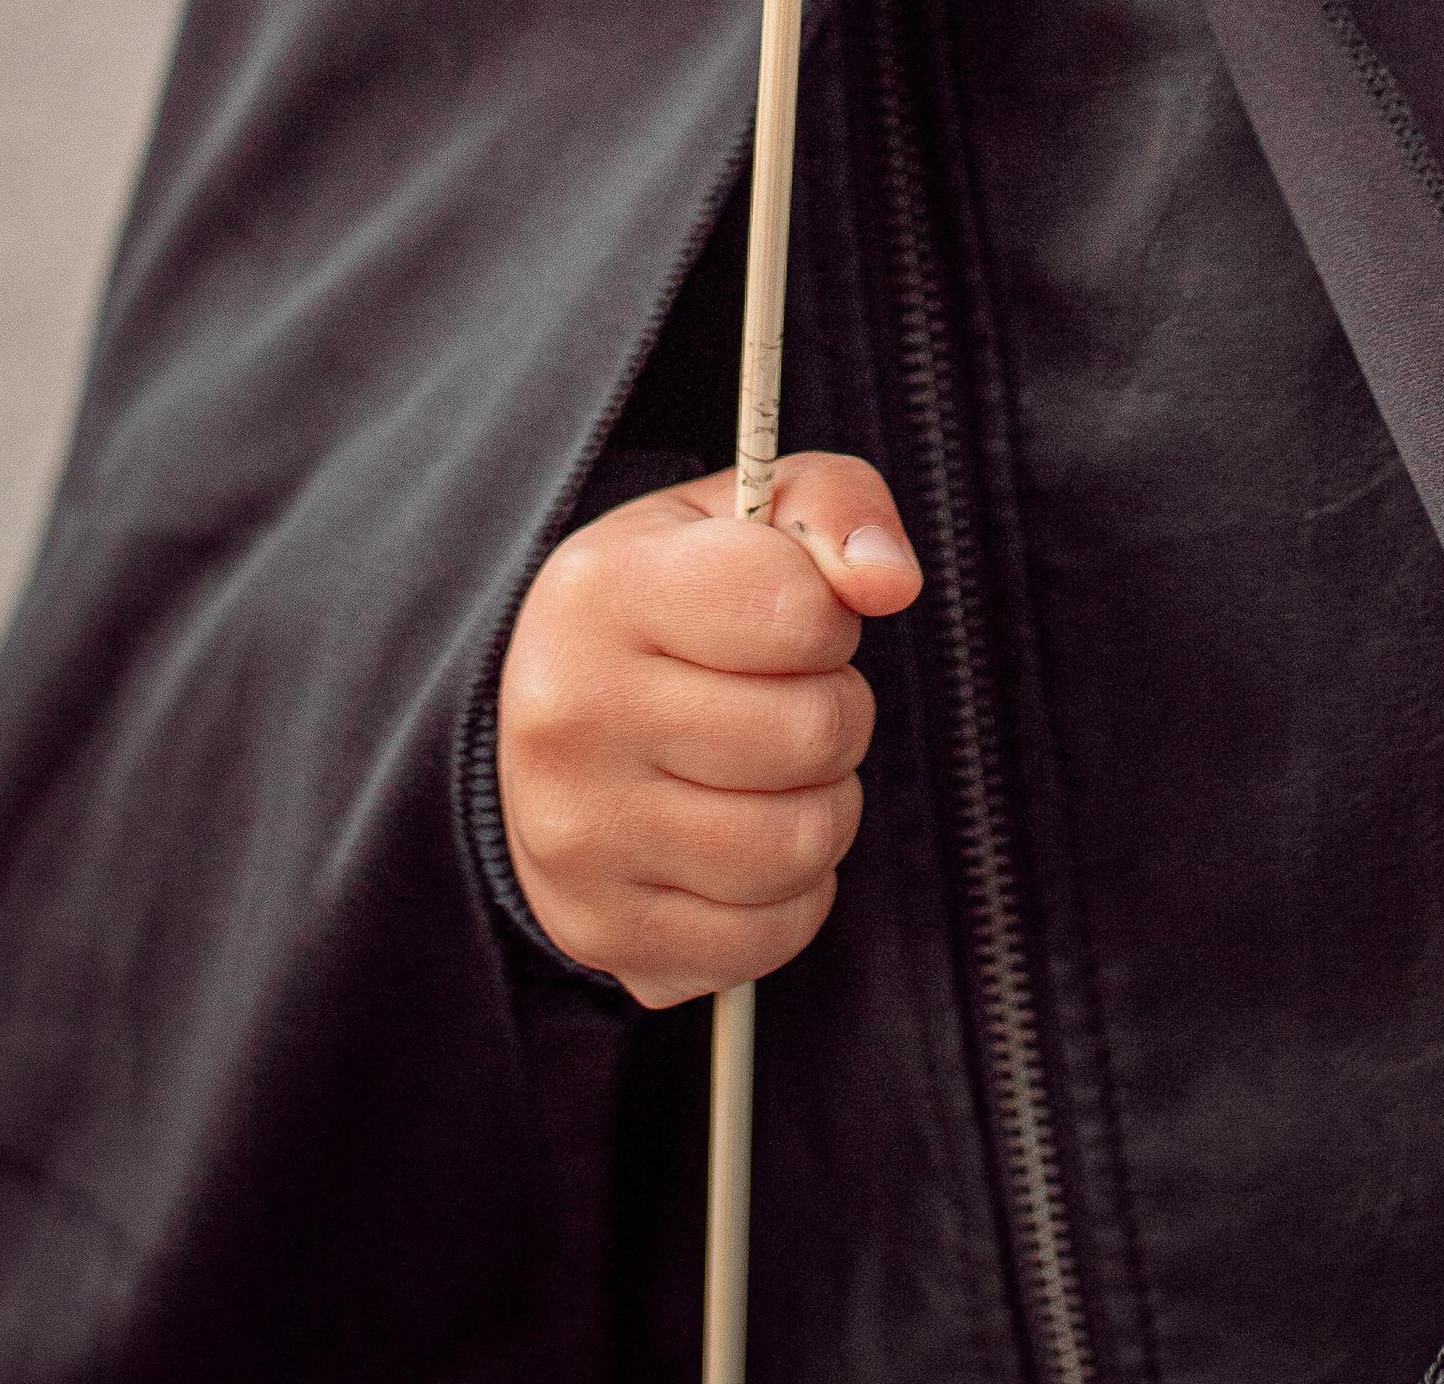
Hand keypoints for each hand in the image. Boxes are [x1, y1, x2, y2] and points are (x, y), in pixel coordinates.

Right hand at [497, 452, 922, 1007]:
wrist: (551, 714)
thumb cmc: (674, 599)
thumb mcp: (746, 513)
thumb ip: (838, 507)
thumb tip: (892, 581)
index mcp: (603, 589)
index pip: (800, 609)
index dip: (829, 617)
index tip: (791, 618)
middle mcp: (570, 713)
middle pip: (814, 732)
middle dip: (835, 712)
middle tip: (789, 700)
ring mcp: (578, 834)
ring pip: (801, 843)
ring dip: (823, 805)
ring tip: (775, 772)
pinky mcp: (602, 930)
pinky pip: (771, 936)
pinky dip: (791, 895)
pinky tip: (747, 843)